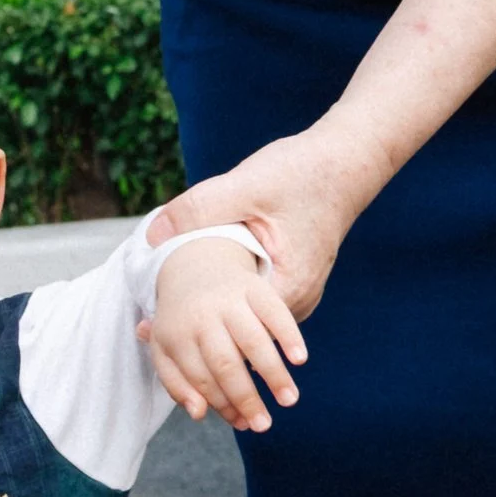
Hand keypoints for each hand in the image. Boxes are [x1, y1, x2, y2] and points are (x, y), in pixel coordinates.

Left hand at [146, 233, 305, 432]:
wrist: (194, 254)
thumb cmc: (181, 313)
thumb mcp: (166, 342)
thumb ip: (175, 379)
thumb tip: (197, 414)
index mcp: (175, 332)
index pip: (200, 378)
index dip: (221, 404)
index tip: (240, 423)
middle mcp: (201, 315)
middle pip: (225, 364)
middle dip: (246, 398)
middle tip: (264, 426)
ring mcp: (228, 298)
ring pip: (252, 341)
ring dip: (273, 374)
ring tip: (288, 400)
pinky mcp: (252, 285)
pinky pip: (273, 312)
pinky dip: (288, 335)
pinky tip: (300, 359)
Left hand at [150, 125, 372, 322]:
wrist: (344, 161)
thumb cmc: (301, 173)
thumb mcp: (245, 186)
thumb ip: (199, 209)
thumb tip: (152, 236)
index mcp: (290, 287)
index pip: (239, 335)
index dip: (198, 329)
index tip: (159, 324)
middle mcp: (300, 300)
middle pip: (243, 334)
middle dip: (201, 328)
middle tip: (151, 324)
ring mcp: (299, 293)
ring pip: (248, 319)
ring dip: (215, 313)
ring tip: (168, 308)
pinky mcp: (293, 280)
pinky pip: (255, 301)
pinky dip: (229, 295)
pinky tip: (198, 285)